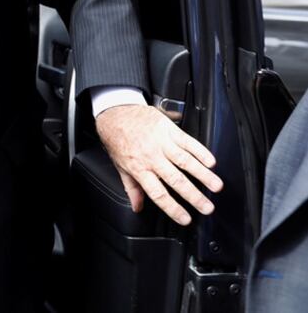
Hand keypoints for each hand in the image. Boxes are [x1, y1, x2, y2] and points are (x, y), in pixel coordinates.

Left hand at [95, 104, 223, 225]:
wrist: (114, 112)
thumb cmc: (117, 139)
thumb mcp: (120, 165)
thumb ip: (132, 187)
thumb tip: (137, 207)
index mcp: (139, 169)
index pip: (158, 194)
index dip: (173, 208)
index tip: (185, 218)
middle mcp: (151, 157)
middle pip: (176, 180)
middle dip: (194, 196)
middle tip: (208, 207)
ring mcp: (161, 142)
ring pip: (185, 161)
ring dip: (203, 175)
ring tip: (216, 186)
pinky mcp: (168, 129)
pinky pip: (188, 141)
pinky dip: (201, 151)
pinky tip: (211, 161)